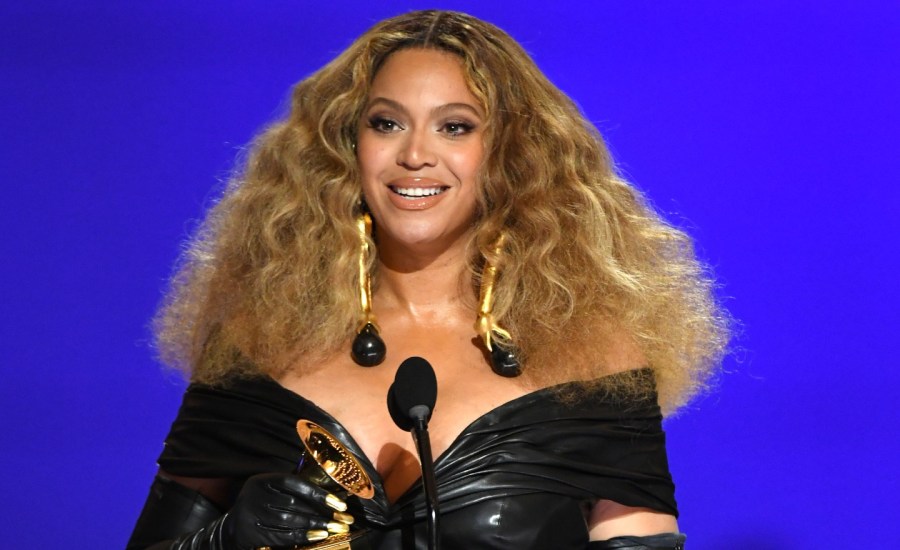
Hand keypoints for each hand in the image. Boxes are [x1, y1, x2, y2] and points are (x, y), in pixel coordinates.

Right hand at [172, 473, 353, 549]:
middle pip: (294, 503)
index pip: (294, 483)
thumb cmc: (263, 506)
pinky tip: (317, 536)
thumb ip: (295, 489)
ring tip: (333, 528)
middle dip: (321, 512)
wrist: (232, 529)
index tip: (340, 503)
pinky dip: (301, 537)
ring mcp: (251, 514)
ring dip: (314, 525)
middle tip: (342, 519)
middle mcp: (255, 494)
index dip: (318, 493)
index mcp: (263, 480)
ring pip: (289, 520)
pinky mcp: (251, 533)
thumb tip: (332, 493)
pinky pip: (281, 536)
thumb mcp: (272, 491)